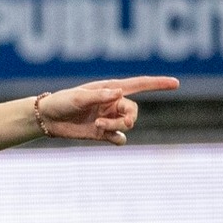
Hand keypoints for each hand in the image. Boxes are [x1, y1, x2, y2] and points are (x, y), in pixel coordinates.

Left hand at [37, 76, 178, 144]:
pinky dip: (117, 138)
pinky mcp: (102, 133)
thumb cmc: (61, 102)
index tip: (176, 83)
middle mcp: (113, 103)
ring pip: (127, 124)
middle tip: (111, 123)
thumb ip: (99, 96)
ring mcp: (109, 118)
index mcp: (110, 89)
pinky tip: (109, 136)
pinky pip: (119, 138)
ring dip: (117, 127)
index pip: (139, 85)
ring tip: (98, 126)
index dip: (158, 84)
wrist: (46, 119)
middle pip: (134, 111)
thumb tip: (118, 93)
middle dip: (127, 118)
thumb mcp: (78, 97)